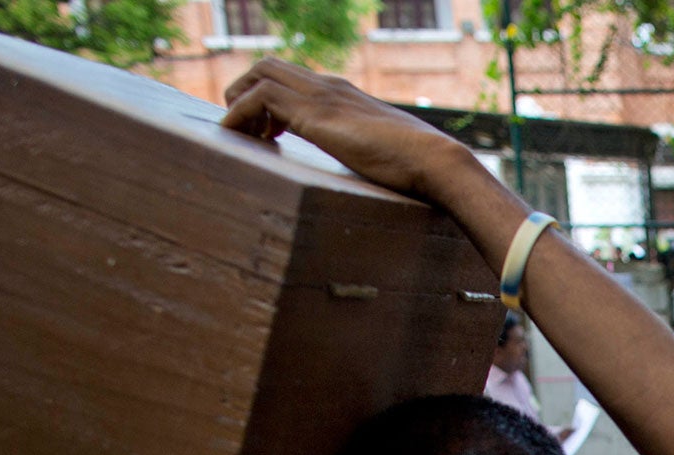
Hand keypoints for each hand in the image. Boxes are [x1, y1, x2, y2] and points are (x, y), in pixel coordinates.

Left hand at [220, 60, 471, 201]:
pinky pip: (259, 99)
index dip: (270, 97)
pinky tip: (244, 142)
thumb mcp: (385, 152)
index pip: (293, 77)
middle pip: (267, 65)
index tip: (268, 132)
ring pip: (258, 74)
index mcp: (344, 94)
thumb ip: (369, 149)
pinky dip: (240, 116)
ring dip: (238, 103)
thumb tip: (374, 169)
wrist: (435, 161)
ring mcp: (321, 97)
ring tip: (240, 137)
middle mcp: (328, 87)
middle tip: (246, 131)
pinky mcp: (314, 115)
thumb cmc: (419, 166)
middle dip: (244, 92)